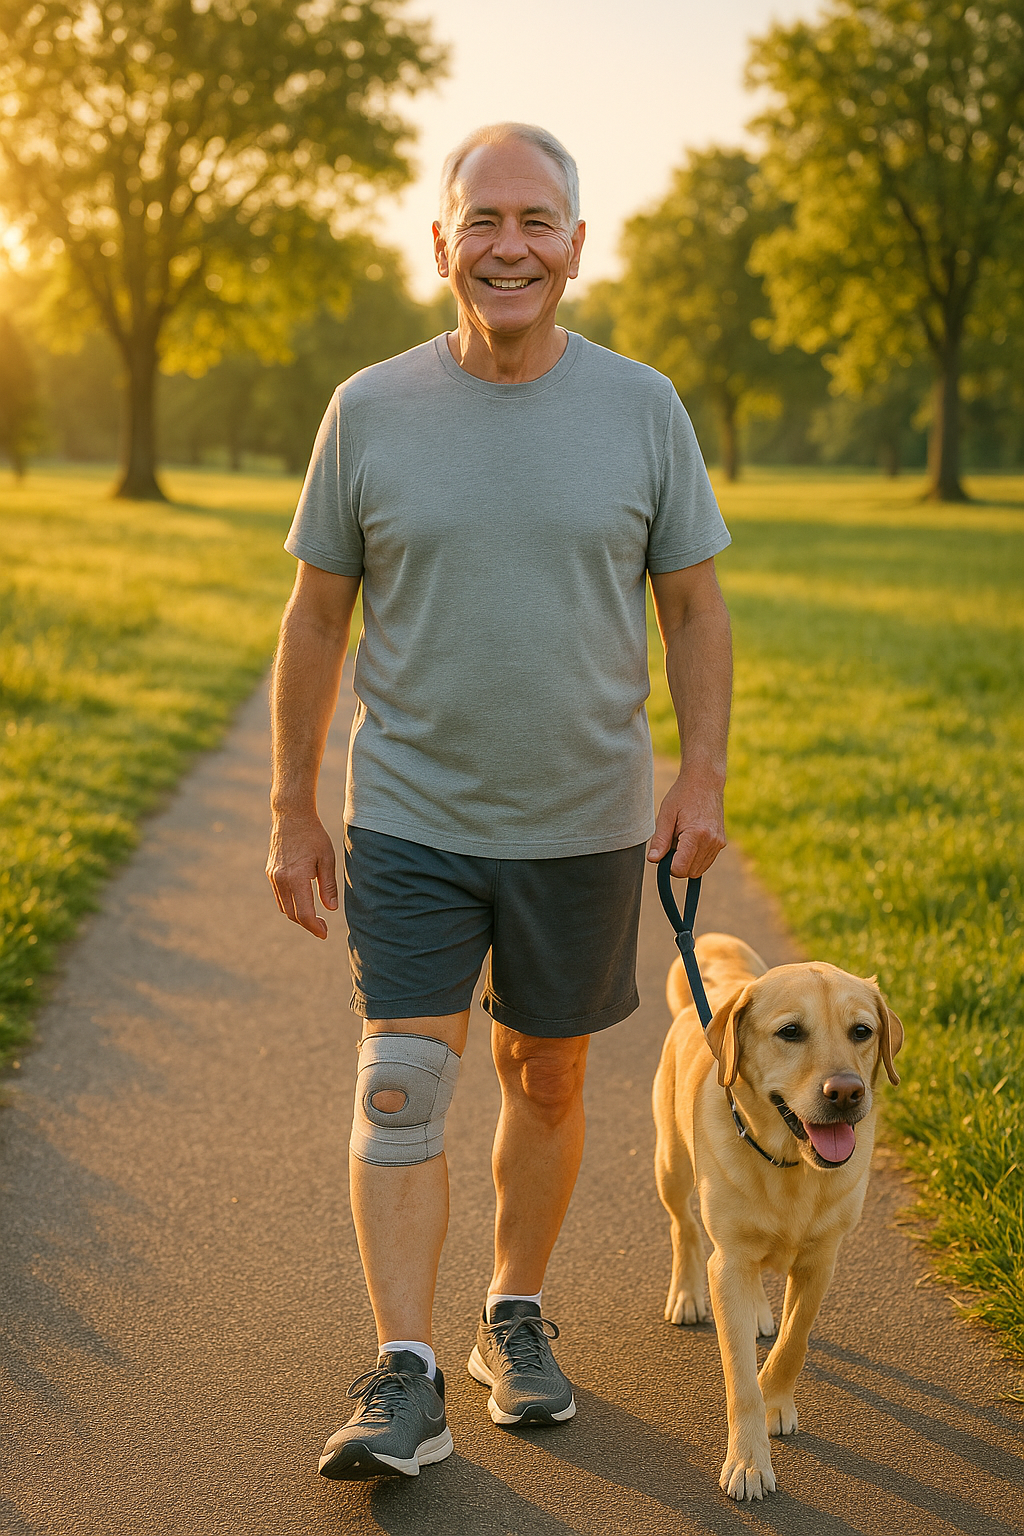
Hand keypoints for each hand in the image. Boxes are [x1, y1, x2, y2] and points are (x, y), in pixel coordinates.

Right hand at [266, 811, 337, 939]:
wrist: (291, 816)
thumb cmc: (313, 836)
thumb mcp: (327, 858)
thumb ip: (328, 885)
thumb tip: (331, 909)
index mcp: (297, 877)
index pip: (304, 913)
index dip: (315, 927)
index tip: (324, 933)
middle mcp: (281, 879)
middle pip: (292, 914)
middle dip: (308, 924)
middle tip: (322, 928)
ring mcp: (273, 876)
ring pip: (284, 907)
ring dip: (298, 916)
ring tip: (314, 918)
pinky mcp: (271, 872)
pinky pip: (279, 896)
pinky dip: (290, 904)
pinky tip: (303, 902)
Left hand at [647, 771, 725, 877]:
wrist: (705, 782)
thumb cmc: (683, 795)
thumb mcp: (666, 815)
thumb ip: (660, 840)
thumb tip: (653, 860)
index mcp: (696, 835)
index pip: (679, 869)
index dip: (668, 865)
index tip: (664, 852)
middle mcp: (711, 841)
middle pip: (689, 872)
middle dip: (677, 864)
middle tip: (672, 842)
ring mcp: (719, 843)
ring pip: (698, 870)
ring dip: (687, 862)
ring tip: (682, 839)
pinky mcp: (721, 843)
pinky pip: (705, 862)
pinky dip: (695, 858)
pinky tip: (690, 842)